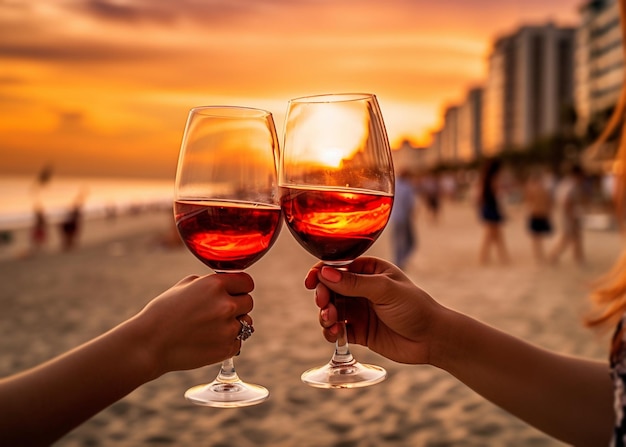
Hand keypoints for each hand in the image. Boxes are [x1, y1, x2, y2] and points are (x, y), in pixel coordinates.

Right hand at [133, 273, 254, 377]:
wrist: (150, 344)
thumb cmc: (163, 312)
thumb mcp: (184, 286)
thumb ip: (209, 282)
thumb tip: (224, 284)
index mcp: (215, 285)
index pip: (247, 282)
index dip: (240, 287)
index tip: (235, 292)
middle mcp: (225, 305)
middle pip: (248, 302)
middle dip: (238, 305)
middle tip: (220, 312)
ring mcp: (228, 328)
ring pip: (246, 322)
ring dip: (235, 324)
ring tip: (213, 327)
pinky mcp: (226, 348)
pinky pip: (238, 341)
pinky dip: (228, 342)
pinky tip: (210, 340)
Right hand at [305, 257, 443, 364]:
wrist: (432, 339)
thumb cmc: (414, 307)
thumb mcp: (385, 290)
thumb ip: (354, 283)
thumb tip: (325, 273)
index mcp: (369, 271)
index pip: (337, 267)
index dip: (321, 273)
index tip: (311, 282)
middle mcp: (361, 289)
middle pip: (330, 289)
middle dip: (323, 296)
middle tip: (324, 305)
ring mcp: (359, 310)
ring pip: (331, 310)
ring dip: (325, 315)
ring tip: (331, 322)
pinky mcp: (359, 331)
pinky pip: (336, 330)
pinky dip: (330, 332)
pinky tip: (334, 334)